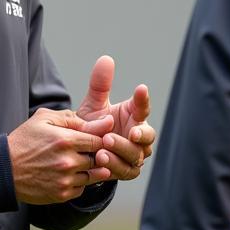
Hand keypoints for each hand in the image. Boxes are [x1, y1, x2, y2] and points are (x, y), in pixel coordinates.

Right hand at [7, 108, 111, 203]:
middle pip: (98, 158)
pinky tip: (65, 174)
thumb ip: (72, 118)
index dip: (98, 139)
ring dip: (88, 169)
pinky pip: (82, 188)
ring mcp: (65, 180)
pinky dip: (78, 182)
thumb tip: (101, 121)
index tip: (90, 139)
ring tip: (72, 162)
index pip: (99, 140)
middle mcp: (68, 162)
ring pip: (93, 175)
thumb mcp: (43, 119)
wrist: (3, 169)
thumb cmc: (23, 141)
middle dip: (94, 154)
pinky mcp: (62, 194)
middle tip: (83, 151)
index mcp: (65, 140)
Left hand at [76, 55, 154, 180]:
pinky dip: (114, 166)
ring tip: (103, 147)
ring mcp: (135, 154)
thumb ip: (100, 85)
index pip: (143, 106)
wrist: (82, 151)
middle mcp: (139, 135)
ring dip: (121, 151)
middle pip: (147, 135)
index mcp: (134, 116)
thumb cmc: (93, 125)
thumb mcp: (93, 104)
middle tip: (129, 131)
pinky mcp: (127, 170)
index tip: (140, 88)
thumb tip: (106, 59)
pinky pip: (125, 170)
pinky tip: (100, 161)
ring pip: (136, 155)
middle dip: (139, 134)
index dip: (143, 98)